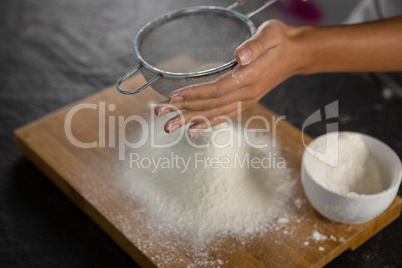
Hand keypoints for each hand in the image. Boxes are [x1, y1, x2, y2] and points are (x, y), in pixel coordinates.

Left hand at [154, 20, 304, 136]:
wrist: (296, 54)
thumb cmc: (281, 41)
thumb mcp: (271, 34)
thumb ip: (255, 45)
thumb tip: (239, 55)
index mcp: (251, 77)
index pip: (218, 89)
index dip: (195, 93)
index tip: (174, 96)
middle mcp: (248, 93)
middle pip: (211, 105)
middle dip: (183, 109)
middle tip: (159, 113)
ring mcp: (247, 99)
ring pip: (214, 113)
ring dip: (189, 119)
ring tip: (168, 125)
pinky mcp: (245, 101)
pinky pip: (224, 115)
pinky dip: (207, 123)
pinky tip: (192, 129)